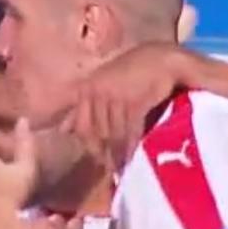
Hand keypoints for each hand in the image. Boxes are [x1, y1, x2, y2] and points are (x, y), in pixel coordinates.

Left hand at [60, 42, 180, 169]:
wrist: (163, 58)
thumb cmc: (133, 74)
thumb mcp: (103, 88)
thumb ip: (84, 108)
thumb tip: (64, 130)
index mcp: (85, 90)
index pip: (82, 128)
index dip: (92, 147)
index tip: (101, 161)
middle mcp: (95, 92)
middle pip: (98, 134)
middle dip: (107, 153)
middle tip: (115, 169)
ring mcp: (114, 96)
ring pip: (114, 135)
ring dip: (121, 154)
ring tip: (127, 167)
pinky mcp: (133, 101)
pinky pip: (130, 131)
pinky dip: (134, 146)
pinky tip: (138, 156)